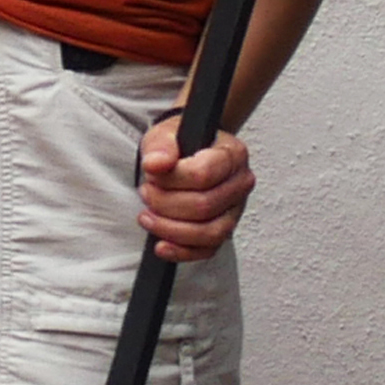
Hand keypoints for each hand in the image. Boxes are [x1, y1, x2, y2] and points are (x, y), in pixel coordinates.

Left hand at [138, 118, 254, 261]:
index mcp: (233, 155)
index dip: (171, 179)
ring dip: (170, 228)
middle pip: (204, 205)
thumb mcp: (165, 133)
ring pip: (209, 232)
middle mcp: (240, 184)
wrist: (188, 152)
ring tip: (147, 216)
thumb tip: (155, 164)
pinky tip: (161, 245)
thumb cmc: (179, 144)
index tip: (150, 173)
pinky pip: (207, 250)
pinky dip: (182, 251)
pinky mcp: (225, 230)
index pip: (203, 174)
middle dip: (165, 203)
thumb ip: (161, 146)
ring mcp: (235, 211)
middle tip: (145, 192)